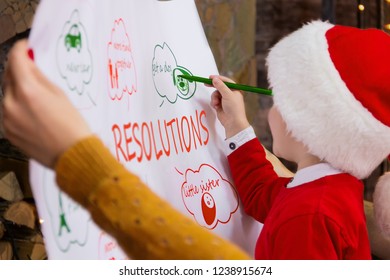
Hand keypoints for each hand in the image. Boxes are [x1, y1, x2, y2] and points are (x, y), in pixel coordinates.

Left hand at [2, 39, 91, 167]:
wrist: (72, 155)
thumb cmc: (73, 126)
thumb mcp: (60, 95)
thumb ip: (40, 78)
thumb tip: (29, 64)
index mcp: (27, 91)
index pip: (15, 60)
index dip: (20, 49)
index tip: (25, 47)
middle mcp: (12, 104)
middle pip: (9, 77)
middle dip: (18, 70)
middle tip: (31, 67)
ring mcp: (8, 119)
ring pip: (8, 96)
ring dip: (17, 90)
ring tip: (35, 94)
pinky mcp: (8, 132)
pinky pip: (9, 112)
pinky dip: (17, 107)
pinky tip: (33, 111)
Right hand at [209, 75, 249, 137]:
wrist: (233, 122)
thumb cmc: (233, 108)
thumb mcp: (227, 94)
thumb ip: (220, 86)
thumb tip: (214, 79)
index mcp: (235, 90)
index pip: (226, 81)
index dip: (218, 78)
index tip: (210, 77)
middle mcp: (230, 94)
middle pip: (219, 87)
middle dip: (213, 87)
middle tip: (206, 84)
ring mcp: (225, 100)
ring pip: (215, 94)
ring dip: (214, 98)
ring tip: (216, 103)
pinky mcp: (220, 106)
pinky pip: (214, 101)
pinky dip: (214, 103)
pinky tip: (216, 107)